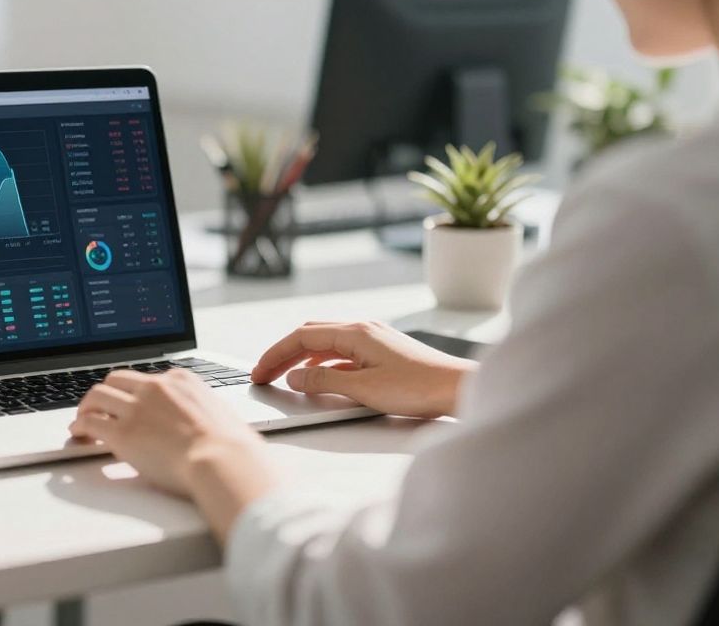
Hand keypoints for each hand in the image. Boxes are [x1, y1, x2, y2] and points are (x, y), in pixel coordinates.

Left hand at [70, 369, 277, 541]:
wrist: (223, 460)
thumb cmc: (230, 447)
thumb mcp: (219, 414)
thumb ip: (201, 411)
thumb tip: (198, 422)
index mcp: (181, 380)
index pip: (146, 379)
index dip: (133, 392)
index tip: (128, 402)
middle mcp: (155, 388)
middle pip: (117, 379)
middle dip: (105, 392)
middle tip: (98, 406)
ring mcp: (137, 408)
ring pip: (98, 395)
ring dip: (87, 406)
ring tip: (82, 418)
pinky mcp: (123, 432)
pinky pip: (90, 422)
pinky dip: (80, 425)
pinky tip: (78, 432)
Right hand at [252, 321, 475, 418]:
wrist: (459, 388)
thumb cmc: (418, 388)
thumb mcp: (363, 389)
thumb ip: (324, 382)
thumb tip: (295, 378)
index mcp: (355, 332)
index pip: (302, 337)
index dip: (275, 354)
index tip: (258, 372)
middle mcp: (363, 329)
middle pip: (311, 335)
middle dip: (283, 353)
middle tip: (264, 374)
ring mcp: (374, 340)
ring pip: (326, 344)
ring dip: (302, 359)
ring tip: (285, 377)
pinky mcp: (383, 353)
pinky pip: (343, 354)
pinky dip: (323, 365)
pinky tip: (320, 380)